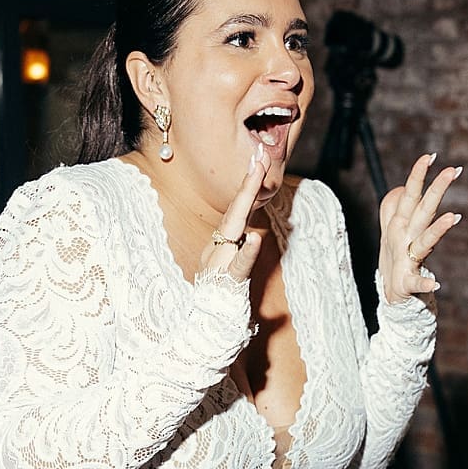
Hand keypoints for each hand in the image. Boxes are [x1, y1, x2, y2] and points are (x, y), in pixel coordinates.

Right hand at [196, 145, 269, 281]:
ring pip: (235, 226)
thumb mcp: (234, 263)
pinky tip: (254, 239)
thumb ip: (246, 249)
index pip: (240, 205)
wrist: (207, 312)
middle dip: (249, 181)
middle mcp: (224, 241)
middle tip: (260, 156)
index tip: (260, 158)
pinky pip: (240, 265)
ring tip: (256, 176)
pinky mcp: (230, 278)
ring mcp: (224, 257)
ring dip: (245, 200)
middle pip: (238, 207)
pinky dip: (247, 253)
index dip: (249, 182)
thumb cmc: (221, 286)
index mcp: (227, 237)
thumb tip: (255, 237)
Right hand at [379, 154, 460, 306]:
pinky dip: (424, 283)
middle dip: (436, 190)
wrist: (392, 295)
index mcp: (402, 224)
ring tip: (452, 218)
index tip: (431, 155)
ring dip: (436, 230)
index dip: (419, 175)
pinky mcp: (407, 283)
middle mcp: (403, 238)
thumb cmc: (397, 258)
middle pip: (422, 210)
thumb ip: (395, 207)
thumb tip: (402, 188)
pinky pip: (416, 282)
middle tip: (452, 171)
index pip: (411, 195)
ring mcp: (405, 259)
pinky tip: (436, 283)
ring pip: (423, 242)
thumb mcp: (396, 231)